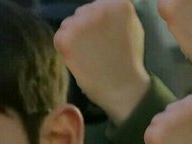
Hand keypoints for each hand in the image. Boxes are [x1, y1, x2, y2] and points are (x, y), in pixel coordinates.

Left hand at [53, 0, 149, 123]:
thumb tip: (103, 13)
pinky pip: (59, 37)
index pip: (99, 5)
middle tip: (92, 48)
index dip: (97, 23)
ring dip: (73, 37)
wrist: (121, 86)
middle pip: (82, 13)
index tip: (101, 37)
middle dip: (85, 28)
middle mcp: (99, 7)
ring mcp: (82, 22)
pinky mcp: (68, 37)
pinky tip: (77, 59)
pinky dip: (64, 48)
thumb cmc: (129, 62)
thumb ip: (117, 16)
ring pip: (69, 24)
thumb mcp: (132, 28)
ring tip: (86, 55)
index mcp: (119, 3)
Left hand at [145, 91, 191, 143]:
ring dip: (163, 135)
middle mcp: (190, 102)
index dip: (189, 122)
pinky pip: (150, 133)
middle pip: (171, 110)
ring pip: (158, 121)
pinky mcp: (158, 132)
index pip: (188, 103)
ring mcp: (173, 117)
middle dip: (174, 127)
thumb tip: (186, 102)